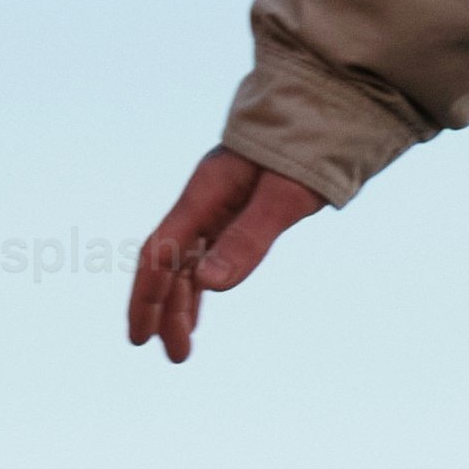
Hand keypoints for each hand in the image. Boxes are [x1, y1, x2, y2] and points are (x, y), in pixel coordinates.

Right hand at [126, 148, 322, 364]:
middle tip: (175, 357)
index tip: (142, 337)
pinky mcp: (236, 210)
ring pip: (188, 261)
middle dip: (165, 310)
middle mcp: (205, 201)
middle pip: (170, 263)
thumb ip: (247, 239)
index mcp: (205, 195)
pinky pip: (207, 253)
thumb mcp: (282, 198)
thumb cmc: (306, 151)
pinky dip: (200, 283)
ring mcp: (219, 205)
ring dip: (182, 303)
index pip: (161, 253)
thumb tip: (208, 285)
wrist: (326, 111)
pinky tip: (198, 306)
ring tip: (181, 348)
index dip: (146, 296)